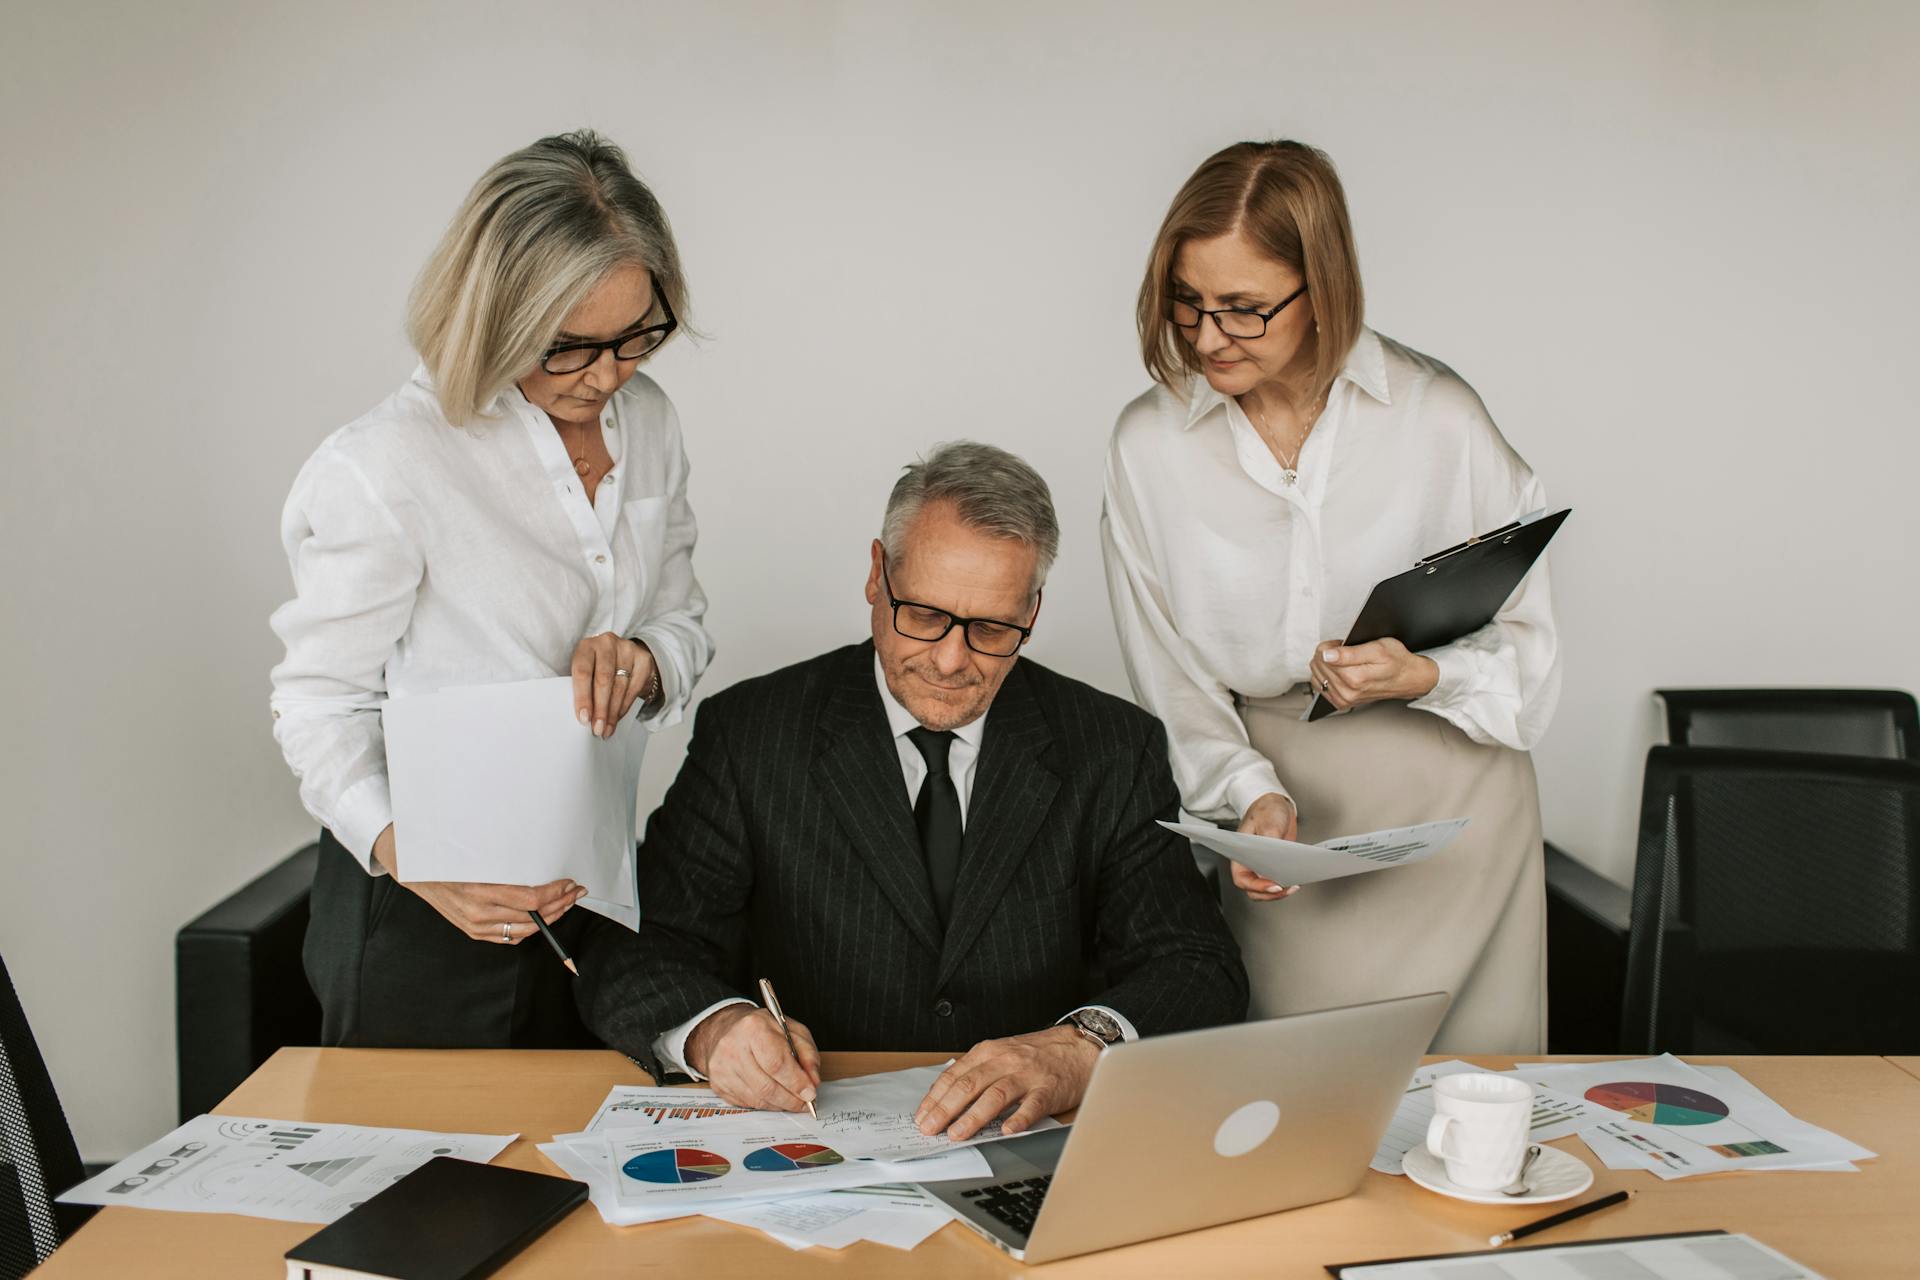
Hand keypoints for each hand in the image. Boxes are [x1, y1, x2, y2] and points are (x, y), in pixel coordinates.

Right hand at [371, 824, 585, 942]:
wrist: (418, 873)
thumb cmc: (449, 859)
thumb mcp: (478, 856)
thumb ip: (509, 864)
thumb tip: (545, 864)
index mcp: (481, 891)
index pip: (531, 900)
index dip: (555, 893)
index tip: (569, 883)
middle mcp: (479, 913)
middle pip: (533, 917)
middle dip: (560, 904)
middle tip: (575, 892)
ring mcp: (477, 927)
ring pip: (526, 930)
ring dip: (551, 917)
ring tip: (565, 904)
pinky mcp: (475, 933)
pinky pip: (510, 937)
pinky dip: (530, 928)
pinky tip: (543, 916)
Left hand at [571, 633, 656, 738]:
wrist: (623, 657)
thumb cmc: (597, 668)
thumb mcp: (586, 672)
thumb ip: (583, 688)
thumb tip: (584, 718)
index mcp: (586, 646)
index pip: (582, 672)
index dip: (582, 697)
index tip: (584, 718)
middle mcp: (606, 643)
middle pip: (603, 679)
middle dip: (600, 708)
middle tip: (597, 728)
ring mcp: (627, 649)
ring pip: (620, 686)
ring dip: (612, 712)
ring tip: (606, 729)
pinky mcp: (643, 659)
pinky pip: (634, 688)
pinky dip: (624, 707)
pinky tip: (618, 718)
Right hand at [688, 1005, 820, 1111]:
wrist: (726, 1029)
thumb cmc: (762, 1029)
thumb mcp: (791, 1030)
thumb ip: (807, 1054)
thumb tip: (813, 1082)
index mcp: (753, 1027)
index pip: (776, 1063)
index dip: (796, 1083)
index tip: (810, 1094)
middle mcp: (732, 1047)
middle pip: (766, 1086)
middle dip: (791, 1100)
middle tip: (805, 1103)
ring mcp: (722, 1068)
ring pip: (757, 1099)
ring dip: (779, 1104)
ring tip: (791, 1100)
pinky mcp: (717, 1084)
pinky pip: (747, 1103)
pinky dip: (765, 1104)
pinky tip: (773, 1096)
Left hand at [914, 1026, 1097, 1140]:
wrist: (1079, 1047)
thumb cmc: (1037, 1054)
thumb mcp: (1002, 1052)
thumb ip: (977, 1070)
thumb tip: (946, 1094)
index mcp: (989, 1052)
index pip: (954, 1075)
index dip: (935, 1097)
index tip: (922, 1116)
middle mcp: (1005, 1061)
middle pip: (969, 1085)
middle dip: (945, 1109)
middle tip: (931, 1129)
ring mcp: (1027, 1075)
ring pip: (995, 1095)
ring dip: (973, 1117)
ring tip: (958, 1134)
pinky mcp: (1048, 1090)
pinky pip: (1031, 1106)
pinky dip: (1019, 1119)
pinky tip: (1007, 1131)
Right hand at [1230, 793, 1301, 901]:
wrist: (1276, 804)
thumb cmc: (1265, 810)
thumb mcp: (1268, 822)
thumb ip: (1271, 840)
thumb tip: (1277, 858)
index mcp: (1239, 854)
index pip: (1242, 879)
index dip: (1257, 886)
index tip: (1274, 885)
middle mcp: (1249, 864)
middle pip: (1254, 890)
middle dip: (1270, 894)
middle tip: (1287, 888)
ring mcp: (1261, 866)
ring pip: (1266, 890)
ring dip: (1279, 892)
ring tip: (1293, 886)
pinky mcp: (1274, 866)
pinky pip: (1277, 881)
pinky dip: (1286, 884)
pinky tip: (1296, 880)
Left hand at [1309, 637, 1437, 711]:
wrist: (1408, 679)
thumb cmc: (1396, 661)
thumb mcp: (1377, 648)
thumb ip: (1350, 653)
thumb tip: (1327, 655)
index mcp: (1355, 678)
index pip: (1322, 656)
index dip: (1330, 645)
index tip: (1341, 644)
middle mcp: (1347, 692)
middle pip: (1318, 665)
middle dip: (1327, 654)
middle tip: (1344, 651)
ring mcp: (1344, 699)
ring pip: (1317, 675)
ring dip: (1326, 665)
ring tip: (1343, 661)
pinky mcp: (1342, 703)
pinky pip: (1321, 686)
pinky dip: (1325, 676)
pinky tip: (1337, 671)